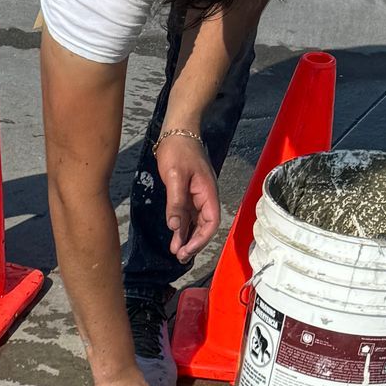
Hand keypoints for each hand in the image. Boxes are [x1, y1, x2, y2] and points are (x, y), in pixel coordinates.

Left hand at [154, 128, 218, 262]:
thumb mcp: (174, 176)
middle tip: (179, 256)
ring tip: (176, 252)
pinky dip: (182, 227)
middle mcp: (205, 195)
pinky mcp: (187, 192)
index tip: (186, 250)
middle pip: (205, 225)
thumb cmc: (177, 149)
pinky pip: (188, 214)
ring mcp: (196, 194)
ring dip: (187, 237)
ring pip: (195, 222)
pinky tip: (174, 237)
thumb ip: (176, 202)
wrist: (177, 129)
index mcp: (207, 191)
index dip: (201, 239)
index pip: (211, 222)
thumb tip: (176, 226)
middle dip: (194, 242)